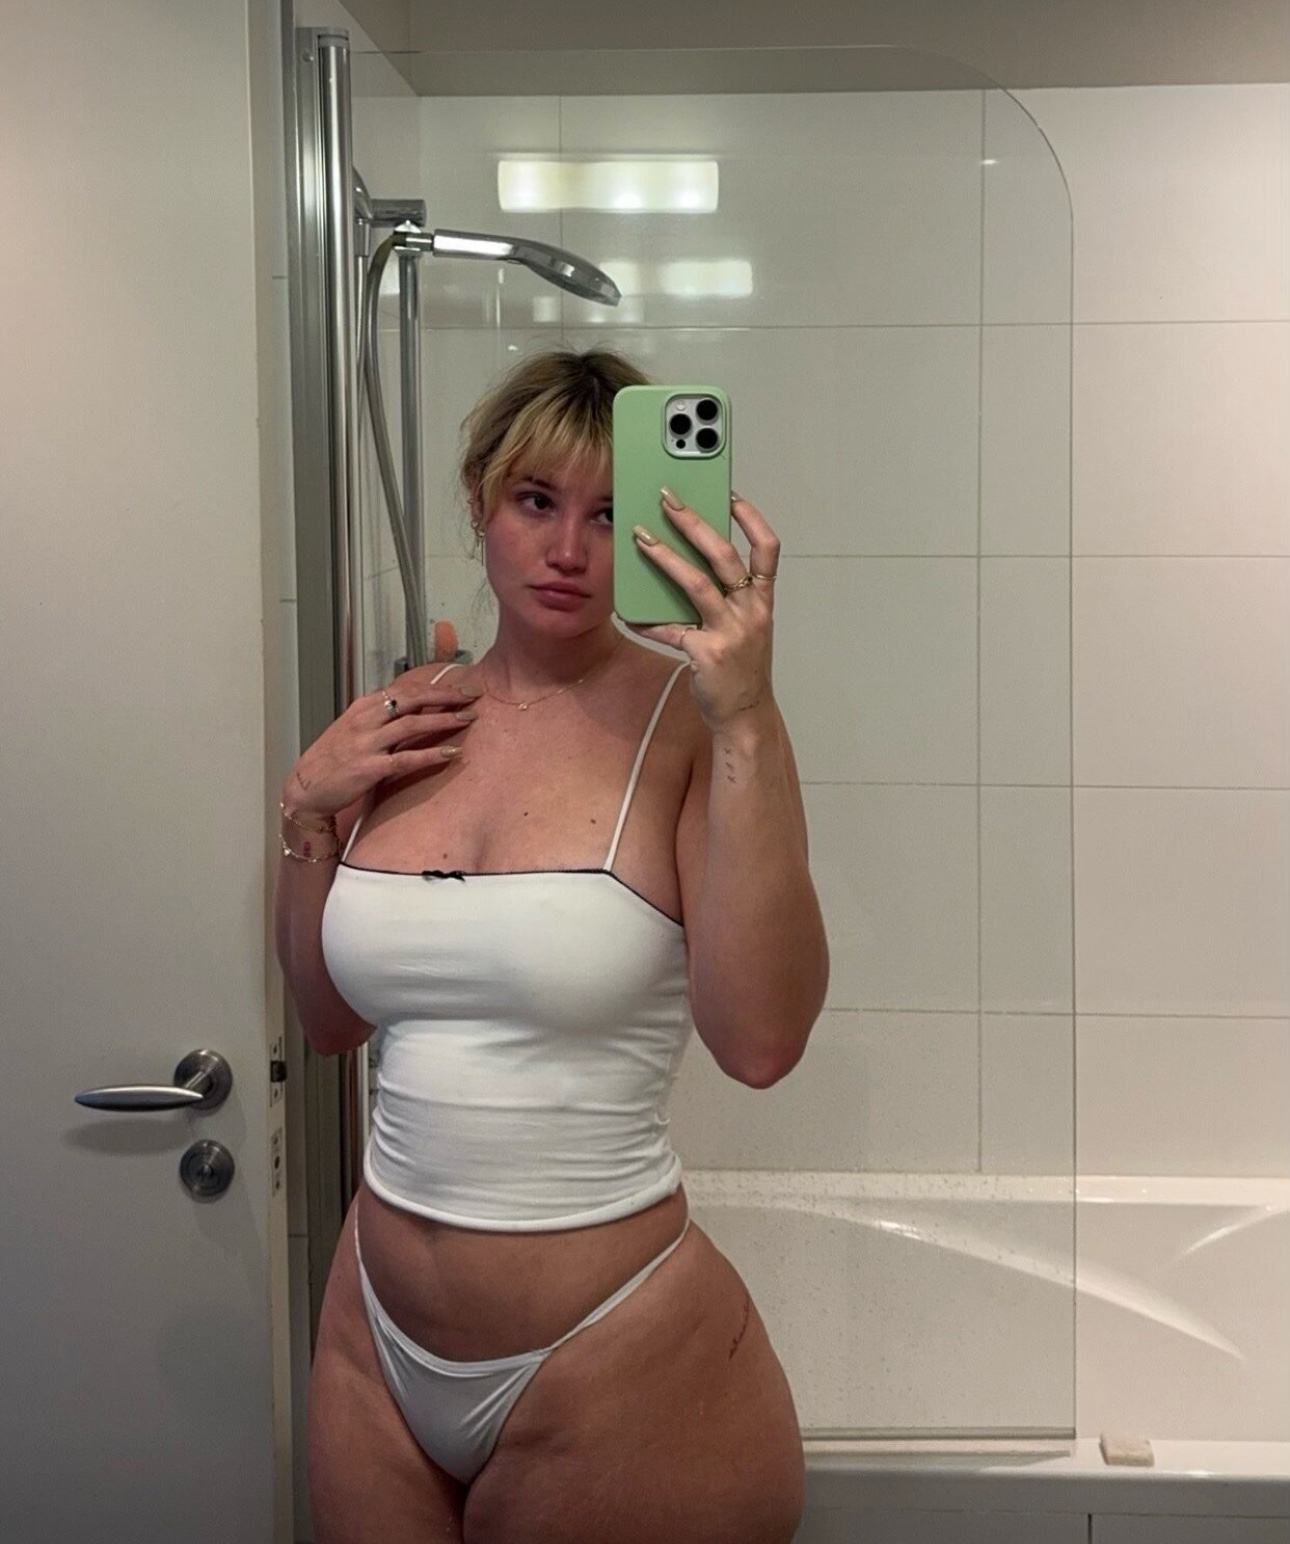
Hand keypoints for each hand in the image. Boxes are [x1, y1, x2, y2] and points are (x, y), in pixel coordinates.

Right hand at [282, 673, 480, 820]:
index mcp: (363, 708)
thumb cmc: (331, 760)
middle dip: (446, 696)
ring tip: (469, 719)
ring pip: (412, 724)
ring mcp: (366, 744)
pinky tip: (451, 753)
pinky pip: (406, 758)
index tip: (461, 687)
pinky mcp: (369, 769)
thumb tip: (411, 709)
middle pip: (412, 700)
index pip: (405, 689)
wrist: (305, 789)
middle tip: (473, 696)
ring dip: (444, 720)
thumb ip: (380, 718)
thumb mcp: (353, 729)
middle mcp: (365, 721)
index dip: (436, 687)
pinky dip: (431, 754)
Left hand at [627, 490, 779, 730]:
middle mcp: (751, 613)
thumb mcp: (743, 629)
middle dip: (693, 522)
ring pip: (697, 584)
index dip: (751, 519)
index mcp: (762, 602)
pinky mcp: (706, 653)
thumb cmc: (740, 669)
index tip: (729, 495)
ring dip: (665, 557)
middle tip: (668, 499)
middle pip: (724, 555)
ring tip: (641, 537)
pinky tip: (629, 612)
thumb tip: (683, 566)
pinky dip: (647, 620)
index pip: (767, 550)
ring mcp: (730, 633)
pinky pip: (670, 629)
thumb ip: (724, 599)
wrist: (745, 715)